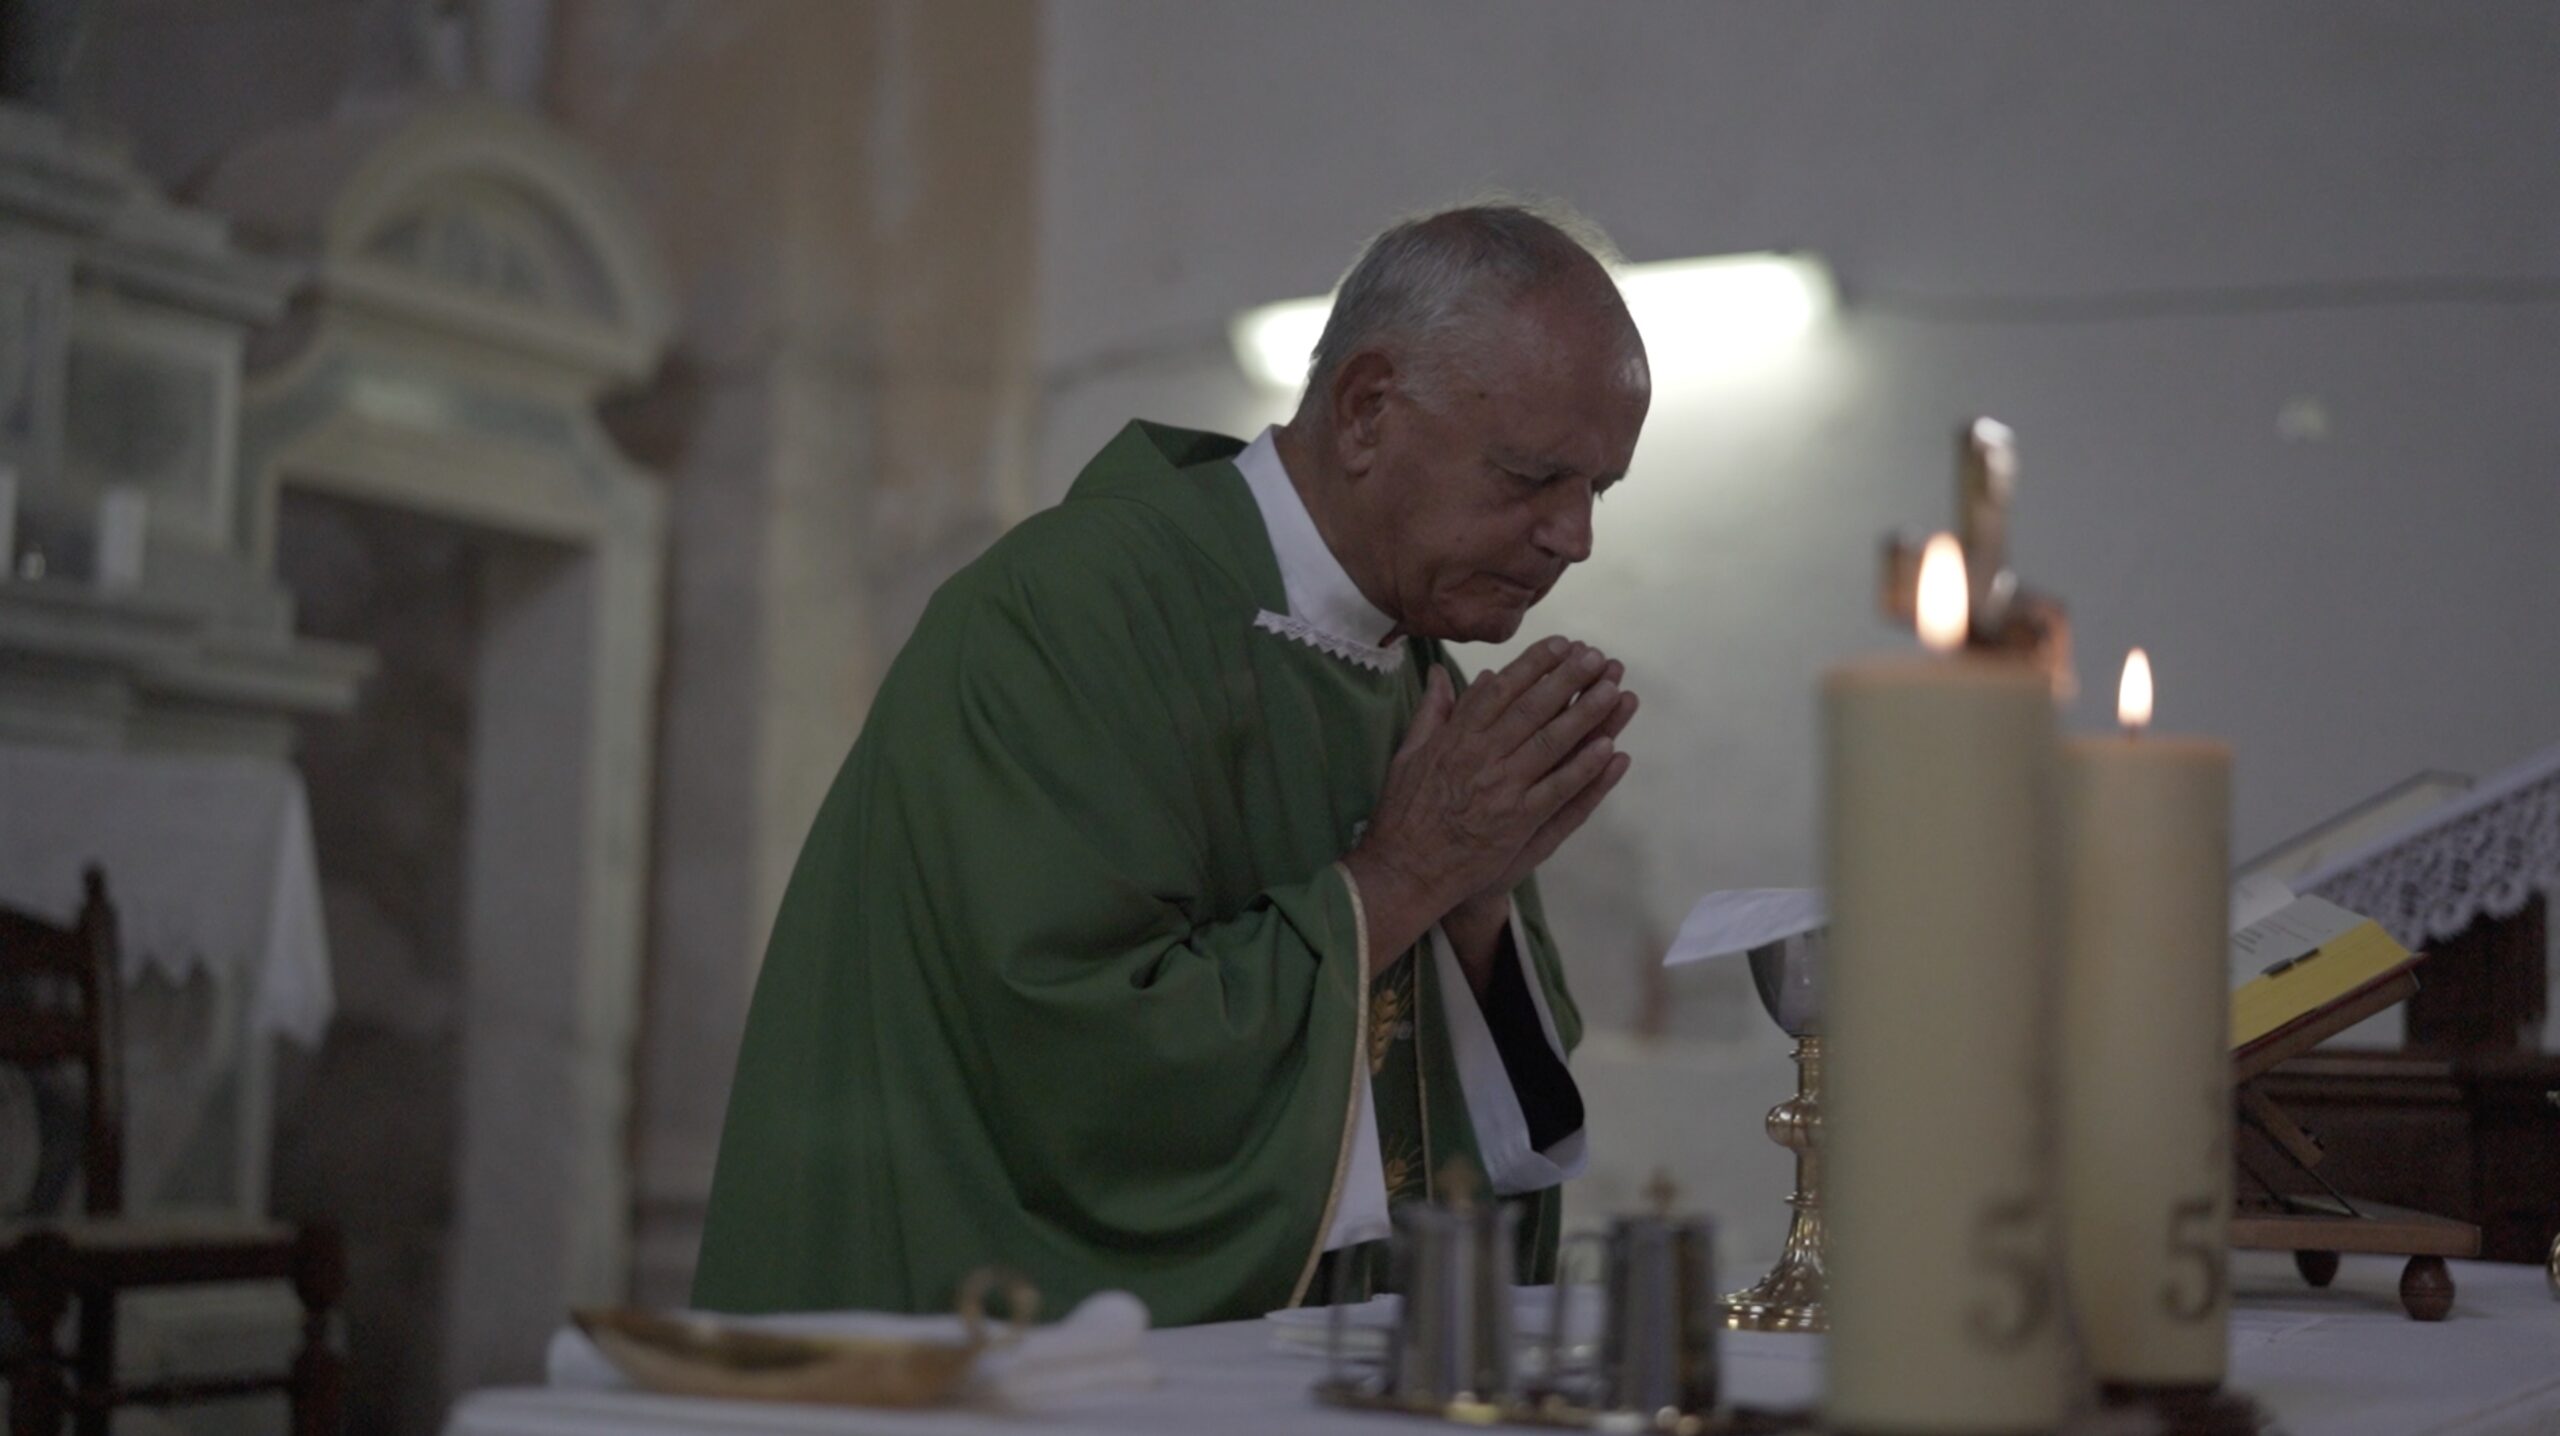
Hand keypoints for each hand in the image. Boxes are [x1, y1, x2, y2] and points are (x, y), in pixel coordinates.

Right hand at [1341, 638, 1636, 970]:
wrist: (1404, 870)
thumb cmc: (1403, 813)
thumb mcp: (1408, 754)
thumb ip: (1430, 711)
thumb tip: (1437, 672)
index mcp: (1455, 737)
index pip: (1500, 689)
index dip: (1534, 665)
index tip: (1562, 645)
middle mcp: (1480, 756)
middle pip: (1531, 709)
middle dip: (1567, 679)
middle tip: (1596, 656)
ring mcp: (1501, 789)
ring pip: (1550, 743)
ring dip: (1585, 715)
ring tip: (1614, 689)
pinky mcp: (1517, 821)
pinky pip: (1558, 790)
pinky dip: (1583, 768)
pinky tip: (1609, 748)